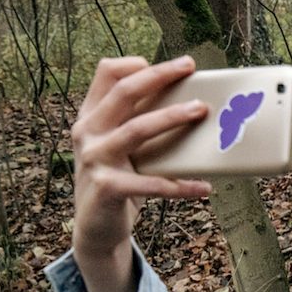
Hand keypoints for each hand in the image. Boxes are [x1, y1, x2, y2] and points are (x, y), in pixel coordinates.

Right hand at [71, 56, 211, 291]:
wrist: (96, 227)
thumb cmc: (120, 179)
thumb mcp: (122, 147)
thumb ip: (139, 124)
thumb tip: (192, 103)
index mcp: (91, 116)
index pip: (107, 74)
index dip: (138, 64)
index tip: (175, 66)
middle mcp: (88, 132)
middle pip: (123, 92)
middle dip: (160, 76)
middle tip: (190, 68)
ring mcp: (95, 158)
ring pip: (137, 128)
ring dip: (172, 117)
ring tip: (201, 111)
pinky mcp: (108, 187)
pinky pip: (151, 183)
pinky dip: (181, 186)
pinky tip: (204, 187)